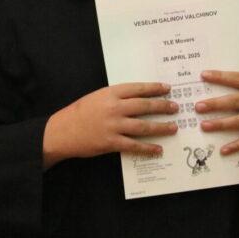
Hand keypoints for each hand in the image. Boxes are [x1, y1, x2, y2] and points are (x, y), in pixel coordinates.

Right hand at [43, 82, 177, 168]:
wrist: (62, 131)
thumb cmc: (79, 113)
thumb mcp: (97, 97)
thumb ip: (115, 97)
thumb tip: (138, 99)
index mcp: (110, 93)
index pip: (138, 88)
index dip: (154, 88)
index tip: (167, 88)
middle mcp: (114, 107)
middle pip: (144, 105)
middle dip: (162, 106)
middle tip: (175, 108)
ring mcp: (113, 125)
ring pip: (143, 126)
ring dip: (161, 127)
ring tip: (173, 128)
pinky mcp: (111, 142)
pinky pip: (134, 145)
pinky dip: (148, 148)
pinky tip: (158, 149)